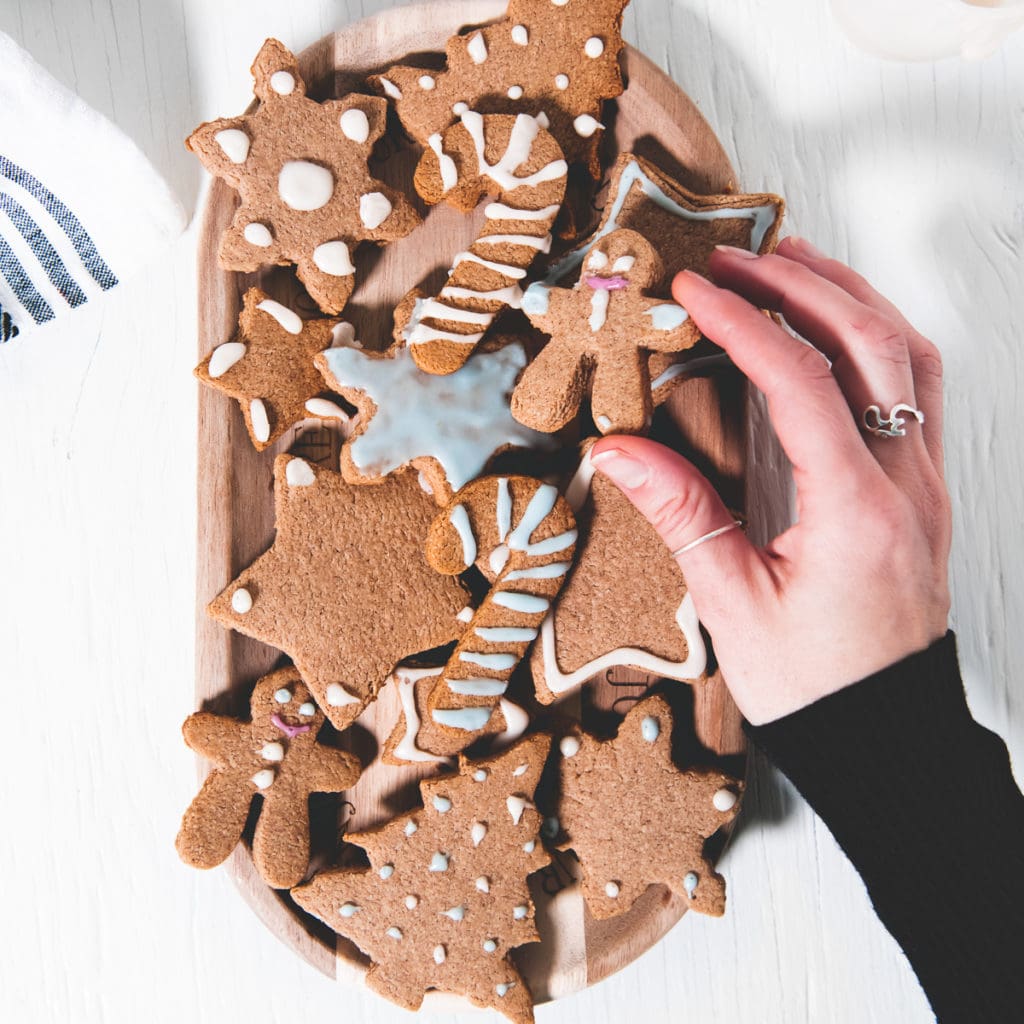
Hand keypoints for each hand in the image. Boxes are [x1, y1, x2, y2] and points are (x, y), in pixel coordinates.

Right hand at [590, 237, 951, 725]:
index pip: (802, 382)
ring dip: (849, 297)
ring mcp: (924, 482)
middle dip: (800, 285)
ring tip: (790, 264)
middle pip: (871, 343)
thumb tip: (616, 450)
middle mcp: (905, 483)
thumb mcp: (733, 604)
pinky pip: (918, 388)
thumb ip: (680, 515)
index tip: (696, 290)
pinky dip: (878, 338)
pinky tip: (839, 328)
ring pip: (907, 355)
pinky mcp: (922, 489)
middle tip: (737, 257)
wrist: (884, 734)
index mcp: (856, 511)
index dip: (745, 324)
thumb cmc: (812, 684)